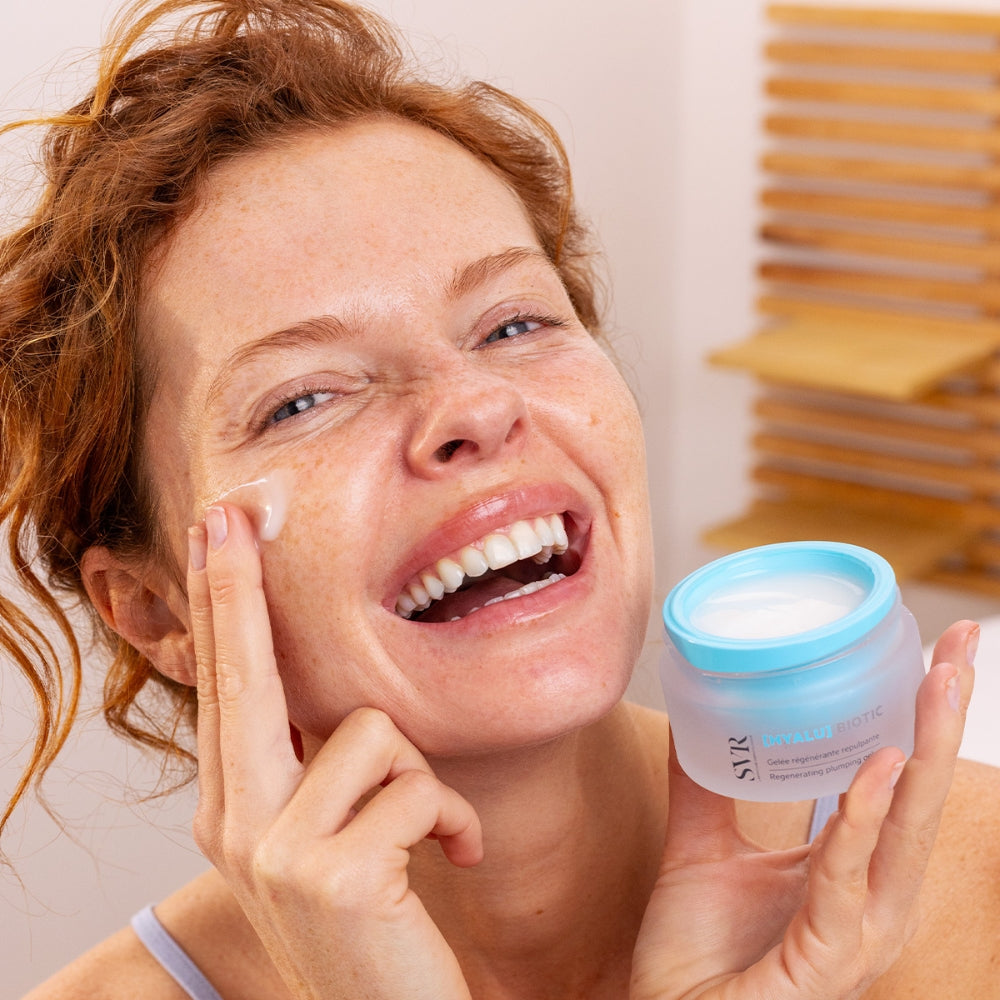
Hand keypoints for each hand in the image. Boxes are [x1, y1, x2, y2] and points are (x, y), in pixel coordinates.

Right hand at [187, 503, 481, 999]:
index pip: (228, 688)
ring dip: (422, 785)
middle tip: (232, 514)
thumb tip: (333, 695)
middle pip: (246, 677)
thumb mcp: (327, 842)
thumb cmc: (374, 927)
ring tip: (429, 839)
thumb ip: (317, 769)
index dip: (223, 607)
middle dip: (240, 588)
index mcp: (235, 810)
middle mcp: (236, 825)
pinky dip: (455, 823)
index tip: (219, 537)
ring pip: (374, 733)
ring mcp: (276, 851)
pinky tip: (453, 863)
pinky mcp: (334, 873)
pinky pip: (419, 789)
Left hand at [630, 620, 976, 999]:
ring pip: (906, 835)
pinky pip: (843, 884)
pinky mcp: (822, 964)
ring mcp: (854, 936)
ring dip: (924, 755)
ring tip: (936, 682)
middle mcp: (869, 903)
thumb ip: (705, 786)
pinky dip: (861, 825)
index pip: (902, 784)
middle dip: (944, 719)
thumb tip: (696, 708)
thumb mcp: (701, 852)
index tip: (939, 649)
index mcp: (852, 874)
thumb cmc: (696, 957)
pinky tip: (875, 773)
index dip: (923, 721)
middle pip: (921, 798)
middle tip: (962, 643)